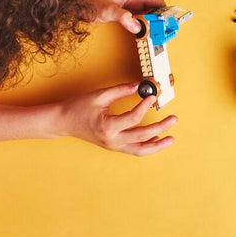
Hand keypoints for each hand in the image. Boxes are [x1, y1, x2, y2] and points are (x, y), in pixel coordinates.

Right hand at [56, 82, 176, 155]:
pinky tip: (156, 140)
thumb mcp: (99, 96)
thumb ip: (120, 90)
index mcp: (108, 127)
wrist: (63, 122)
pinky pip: (134, 150)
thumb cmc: (77, 108)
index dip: (145, 106)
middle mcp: (112, 140)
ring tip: (170, 139)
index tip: (152, 97)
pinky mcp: (113, 146)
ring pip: (141, 150)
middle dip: (160, 127)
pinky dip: (146, 146)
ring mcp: (113, 146)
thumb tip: (139, 86)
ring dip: (157, 145)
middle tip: (173, 119)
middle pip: (143, 136)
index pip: (133, 118)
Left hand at [85, 0, 165, 34]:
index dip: (164, 14)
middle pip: (154, 9)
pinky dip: (143, 25)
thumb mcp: (108, 11)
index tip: (166, 25)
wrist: (79, 3)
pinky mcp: (126, 11)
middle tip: (160, 33)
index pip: (157, 2)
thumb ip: (123, 18)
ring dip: (151, 24)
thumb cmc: (91, 2)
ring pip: (148, 14)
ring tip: (154, 35)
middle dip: (159, 21)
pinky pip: (140, 18)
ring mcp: (131, 4)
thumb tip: (136, 26)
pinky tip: (143, 33)